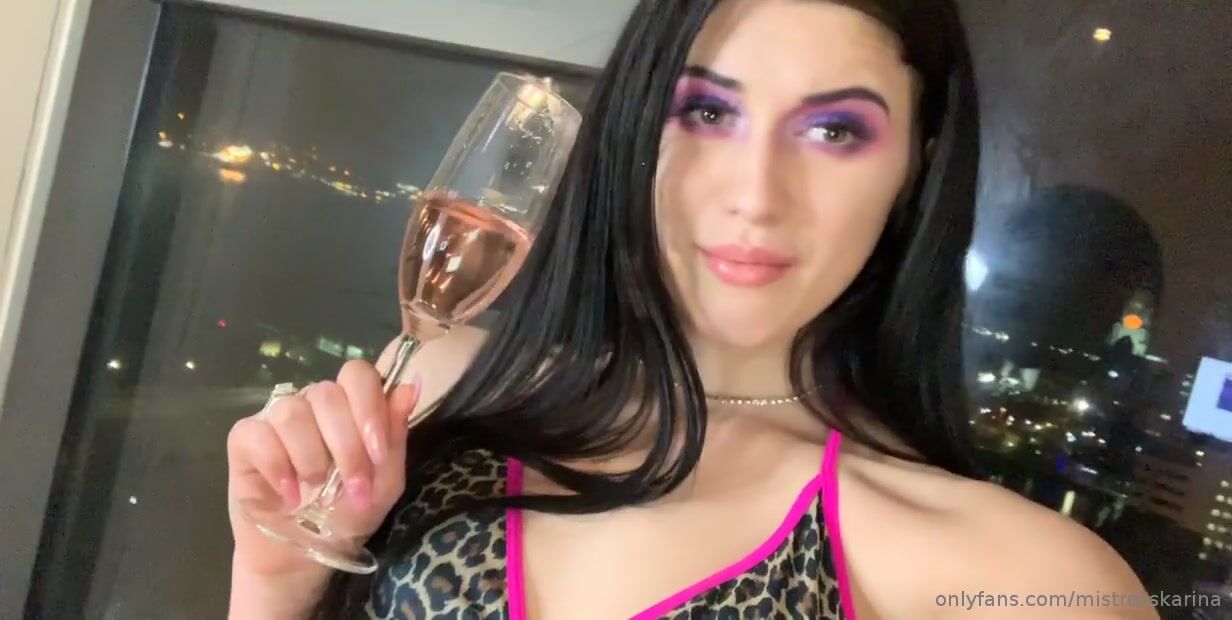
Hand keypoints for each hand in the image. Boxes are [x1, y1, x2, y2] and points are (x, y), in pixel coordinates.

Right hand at [226, 360, 420, 577]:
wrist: (303, 554)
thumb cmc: (347, 515)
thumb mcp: (384, 483)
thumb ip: (395, 435)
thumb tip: (411, 386)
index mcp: (350, 406)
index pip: (357, 375)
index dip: (369, 407)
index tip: (378, 453)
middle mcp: (313, 405)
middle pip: (327, 394)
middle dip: (346, 446)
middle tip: (353, 487)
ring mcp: (277, 419)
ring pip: (292, 412)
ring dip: (311, 457)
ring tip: (315, 489)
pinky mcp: (244, 440)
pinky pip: (257, 434)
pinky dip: (277, 466)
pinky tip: (288, 494)